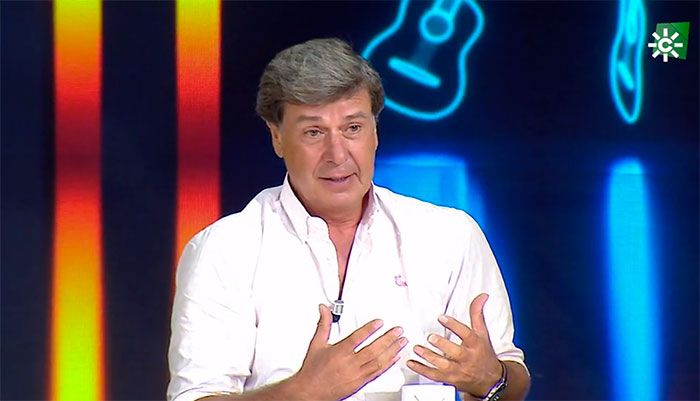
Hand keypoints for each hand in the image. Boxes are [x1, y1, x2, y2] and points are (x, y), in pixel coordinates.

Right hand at [292, 304, 407, 400]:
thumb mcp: (316, 344)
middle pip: (372, 350)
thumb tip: (324, 309)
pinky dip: (387, 365)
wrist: (310, 392)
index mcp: (339, 353)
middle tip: (398, 331)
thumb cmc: (312, 370)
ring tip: (401, 342)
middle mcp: (349, 364)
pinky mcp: (360, 383)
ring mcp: (356, 375)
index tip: (380, 322)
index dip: (370, 329)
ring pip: (378, 361)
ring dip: (391, 351)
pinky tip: (394, 358)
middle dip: (388, 339)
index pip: (358, 338)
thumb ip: (323, 324)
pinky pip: (377, 373)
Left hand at [406, 293, 501, 396]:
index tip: (442, 317)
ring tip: (417, 348)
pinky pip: (434, 375)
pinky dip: (421, 370)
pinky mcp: (449, 379)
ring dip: (428, 357)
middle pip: (455, 352)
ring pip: (443, 365)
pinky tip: (411, 362)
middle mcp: (467, 358)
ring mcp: (458, 370)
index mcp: (475, 345)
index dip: (454, 325)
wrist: (489, 380)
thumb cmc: (483, 354)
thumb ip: (477, 314)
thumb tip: (481, 296)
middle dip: (442, 345)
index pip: (466, 334)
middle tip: (430, 337)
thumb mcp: (482, 333)